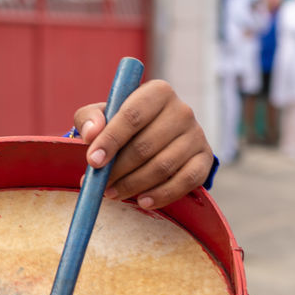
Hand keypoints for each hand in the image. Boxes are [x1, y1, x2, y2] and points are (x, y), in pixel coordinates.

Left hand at [74, 80, 214, 207]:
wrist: (156, 138)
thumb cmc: (124, 126)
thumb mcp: (103, 116)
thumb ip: (90, 118)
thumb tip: (91, 133)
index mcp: (157, 92)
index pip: (133, 116)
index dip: (111, 140)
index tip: (93, 161)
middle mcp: (182, 110)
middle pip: (146, 146)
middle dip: (118, 170)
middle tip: (100, 185)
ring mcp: (196, 135)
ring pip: (163, 166)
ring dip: (134, 185)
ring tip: (113, 194)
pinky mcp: (205, 159)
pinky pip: (186, 181)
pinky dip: (162, 195)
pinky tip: (143, 202)